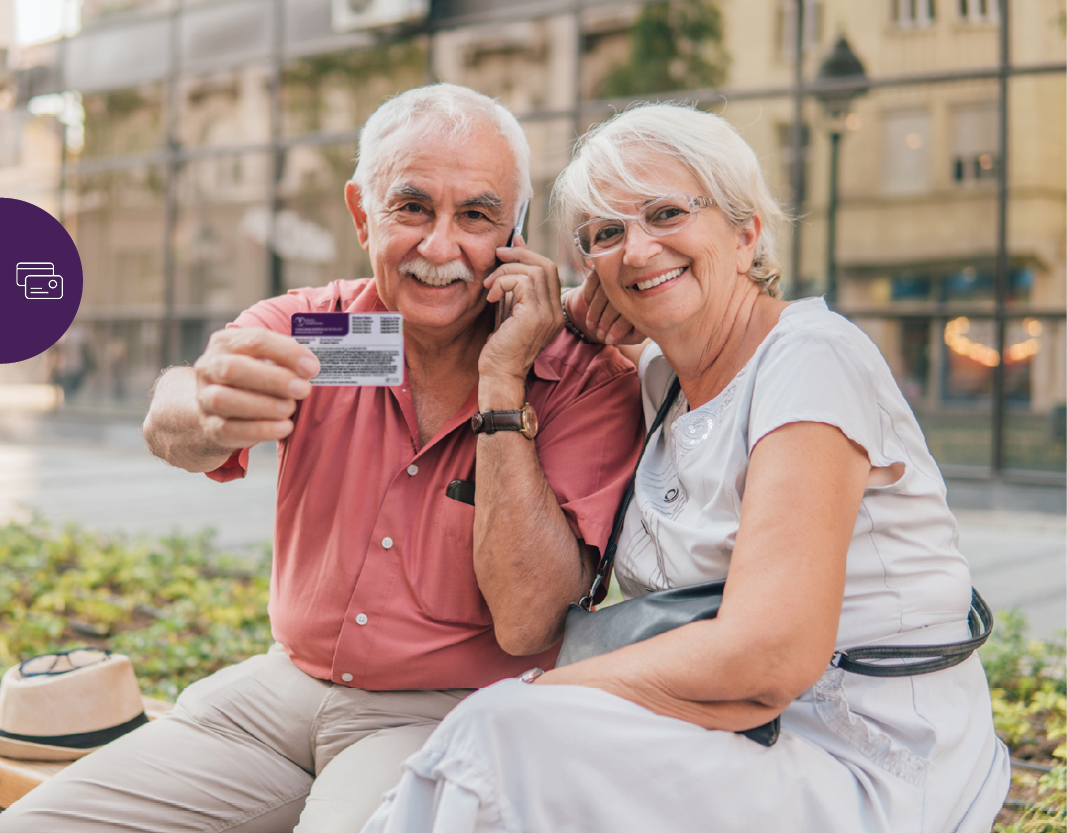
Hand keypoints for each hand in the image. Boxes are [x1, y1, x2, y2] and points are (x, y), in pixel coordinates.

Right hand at [193, 327, 319, 449]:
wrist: (223, 410)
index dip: (286, 353)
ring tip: (290, 409)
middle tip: (302, 389)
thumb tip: (310, 367)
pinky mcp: (210, 426)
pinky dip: (260, 429)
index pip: (255, 340)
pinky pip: (228, 429)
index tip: (312, 367)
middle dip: (273, 379)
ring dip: (263, 405)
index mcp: (226, 342)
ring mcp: (205, 397)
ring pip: (224, 399)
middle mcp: (209, 367)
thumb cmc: (254, 378)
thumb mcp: (267, 361)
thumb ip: (285, 360)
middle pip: (233, 368)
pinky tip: (283, 427)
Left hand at [479, 235, 563, 396]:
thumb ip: (514, 285)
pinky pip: (522, 282)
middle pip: (546, 265)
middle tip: (497, 255)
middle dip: (519, 255)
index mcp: (554, 311)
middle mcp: (557, 312)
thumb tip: (513, 251)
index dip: (529, 254)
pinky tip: (492, 296)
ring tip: (489, 285)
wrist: (500, 375)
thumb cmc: (501, 347)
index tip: (510, 247)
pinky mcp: (535, 316)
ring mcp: (549, 315)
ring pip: (534, 271)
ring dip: (506, 271)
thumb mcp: (509, 310)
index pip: (549, 270)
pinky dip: (503, 282)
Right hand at [575, 270, 644, 345]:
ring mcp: (618, 272)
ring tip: (591, 326)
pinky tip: (587, 307)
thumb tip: (633, 333)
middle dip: (607, 320)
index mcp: (646, 297)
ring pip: (605, 291)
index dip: (620, 327)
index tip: (609, 340)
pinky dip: (589, 296)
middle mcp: (635, 281)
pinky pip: (593, 281)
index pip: (633, 310)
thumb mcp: (631, 334)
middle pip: (619, 300)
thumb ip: (635, 335)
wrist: (601, 314)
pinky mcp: (603, 268)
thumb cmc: (620, 327)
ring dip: (596, 311)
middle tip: (599, 335)